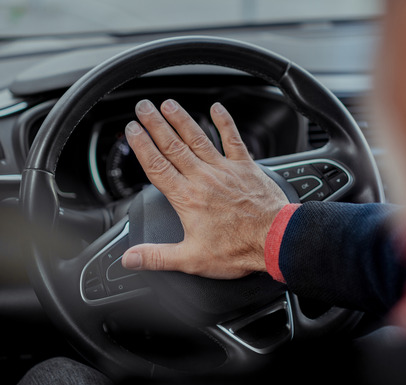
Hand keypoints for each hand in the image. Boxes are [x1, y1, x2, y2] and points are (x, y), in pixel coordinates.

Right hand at [121, 99, 287, 278]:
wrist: (275, 240)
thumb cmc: (237, 249)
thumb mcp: (191, 259)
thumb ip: (157, 257)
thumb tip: (130, 258)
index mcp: (187, 198)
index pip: (157, 166)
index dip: (142, 146)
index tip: (131, 129)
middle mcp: (203, 178)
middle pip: (173, 145)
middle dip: (155, 124)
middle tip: (143, 107)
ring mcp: (224, 169)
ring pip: (197, 138)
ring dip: (182, 119)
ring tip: (168, 104)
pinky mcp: (245, 167)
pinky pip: (233, 139)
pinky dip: (225, 122)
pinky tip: (217, 108)